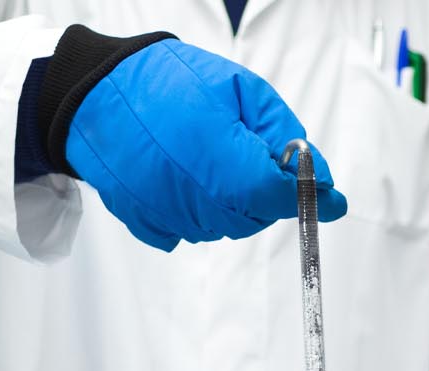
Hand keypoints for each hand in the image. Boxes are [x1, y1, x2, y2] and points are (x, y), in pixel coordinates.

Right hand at [65, 39, 347, 249]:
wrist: (97, 93)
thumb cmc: (170, 82)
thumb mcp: (242, 90)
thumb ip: (283, 136)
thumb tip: (319, 179)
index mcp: (220, 160)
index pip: (279, 198)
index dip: (310, 197)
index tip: (332, 199)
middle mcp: (194, 198)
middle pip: (255, 216)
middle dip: (264, 190)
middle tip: (245, 149)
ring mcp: (168, 215)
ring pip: (225, 226)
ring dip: (231, 199)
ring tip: (207, 154)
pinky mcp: (146, 223)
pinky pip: (190, 230)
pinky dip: (196, 208)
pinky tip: (182, 175)